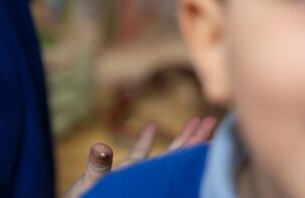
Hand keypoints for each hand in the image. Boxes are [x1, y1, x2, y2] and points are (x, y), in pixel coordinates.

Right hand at [62, 117, 216, 196]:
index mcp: (146, 179)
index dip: (194, 147)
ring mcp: (139, 176)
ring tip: (195, 120)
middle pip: (180, 157)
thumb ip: (98, 166)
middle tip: (212, 121)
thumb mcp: (92, 183)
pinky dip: (146, 140)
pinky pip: (140, 155)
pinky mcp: (126, 175)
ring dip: (180, 137)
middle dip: (196, 138)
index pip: (177, 161)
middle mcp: (148, 178)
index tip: (211, 135)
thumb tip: (102, 148)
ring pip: (167, 156)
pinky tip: (152, 126)